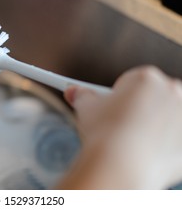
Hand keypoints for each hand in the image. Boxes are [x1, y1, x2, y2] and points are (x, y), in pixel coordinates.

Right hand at [59, 66, 181, 188]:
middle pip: (154, 97)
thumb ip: (82, 96)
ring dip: (155, 128)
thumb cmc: (104, 133)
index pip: (132, 82)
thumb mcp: (86, 108)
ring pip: (168, 120)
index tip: (111, 108)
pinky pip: (175, 144)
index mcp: (146, 77)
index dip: (118, 96)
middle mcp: (173, 92)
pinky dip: (163, 149)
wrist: (120, 168)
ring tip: (130, 144)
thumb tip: (73, 91)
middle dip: (140, 109)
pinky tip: (145, 158)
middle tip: (120, 126)